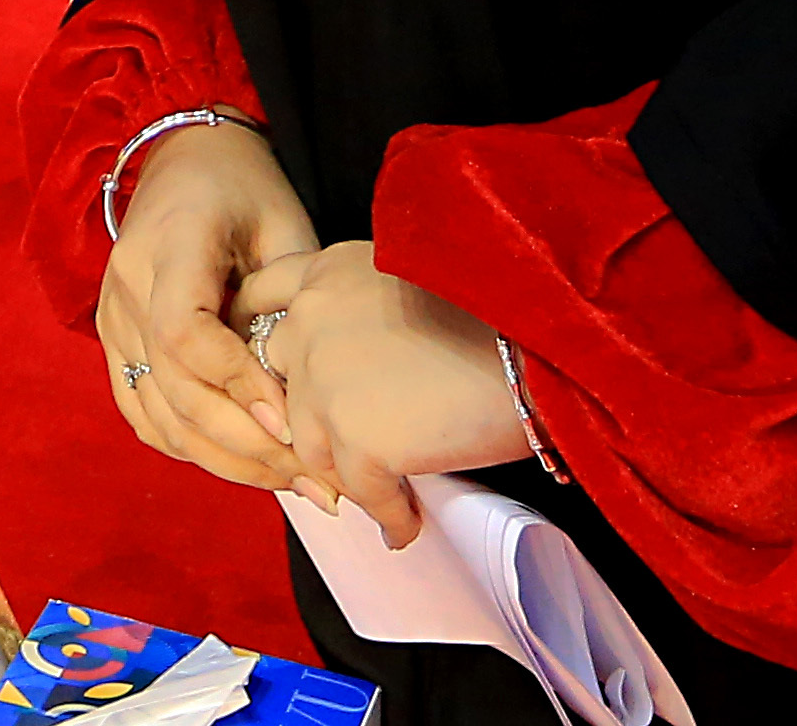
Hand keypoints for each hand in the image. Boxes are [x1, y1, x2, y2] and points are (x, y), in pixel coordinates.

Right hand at [96, 119, 315, 491]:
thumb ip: (290, 298)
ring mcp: (111, 317)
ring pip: (159, 415)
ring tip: (293, 481)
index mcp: (169, 244)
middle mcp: (125, 286)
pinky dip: (190, 446)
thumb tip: (316, 386)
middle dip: (247, 444)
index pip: (185, 332)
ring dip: (226, 459)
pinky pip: (143, 413)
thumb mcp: (283, 223)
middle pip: (174, 388)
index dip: (237, 383)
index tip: (291, 418)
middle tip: (314, 476)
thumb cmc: (244, 186)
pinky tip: (244, 462)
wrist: (183, 157)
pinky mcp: (112, 340)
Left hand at [233, 241, 532, 542]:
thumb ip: (356, 313)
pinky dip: (387, 514)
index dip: (273, 341)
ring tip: (383, 492)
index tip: (288, 373)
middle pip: (277, 381)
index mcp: (327, 269)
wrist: (535, 347)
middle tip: (342, 447)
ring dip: (346, 473)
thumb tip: (349, 373)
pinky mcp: (357, 441)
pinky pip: (360, 493)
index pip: (261, 298)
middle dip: (307, 417)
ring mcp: (327, 381)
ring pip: (311, 446)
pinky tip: (406, 527)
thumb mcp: (406, 283)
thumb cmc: (494, 312)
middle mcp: (312, 317)